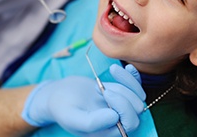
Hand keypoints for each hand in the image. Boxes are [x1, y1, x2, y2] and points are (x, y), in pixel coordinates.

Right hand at [22, 64, 145, 136]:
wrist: (59, 95)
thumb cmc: (62, 108)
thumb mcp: (71, 117)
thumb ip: (91, 123)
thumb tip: (115, 118)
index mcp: (109, 133)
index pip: (131, 123)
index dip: (123, 106)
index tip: (105, 92)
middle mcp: (118, 123)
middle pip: (137, 108)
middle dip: (121, 93)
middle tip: (98, 88)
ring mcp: (121, 108)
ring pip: (137, 95)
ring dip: (122, 84)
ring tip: (99, 83)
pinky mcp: (122, 94)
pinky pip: (136, 86)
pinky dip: (133, 75)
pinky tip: (127, 67)